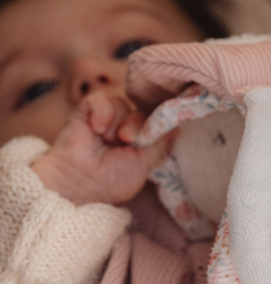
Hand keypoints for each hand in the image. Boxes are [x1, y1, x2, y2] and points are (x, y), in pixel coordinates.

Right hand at [31, 91, 172, 205]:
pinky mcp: (85, 112)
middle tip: (126, 139)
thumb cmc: (111, 181)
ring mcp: (104, 120)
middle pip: (141, 110)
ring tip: (106, 139)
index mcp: (137, 142)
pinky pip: (100, 98)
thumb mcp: (145, 164)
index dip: (156, 122)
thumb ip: (161, 143)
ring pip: (122, 104)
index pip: (154, 120)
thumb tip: (178, 125)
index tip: (154, 131)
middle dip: (137, 125)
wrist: (78, 185)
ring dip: (117, 122)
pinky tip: (97, 128)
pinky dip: (102, 111)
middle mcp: (122, 129)